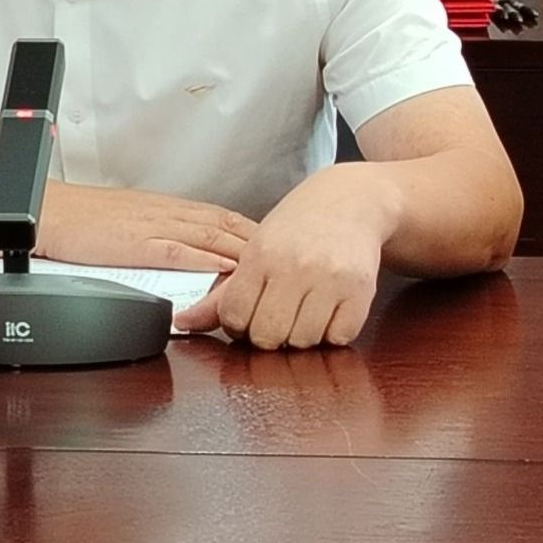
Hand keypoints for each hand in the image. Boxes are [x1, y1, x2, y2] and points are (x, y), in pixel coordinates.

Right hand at [36, 181, 256, 272]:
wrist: (47, 213)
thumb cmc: (80, 220)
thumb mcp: (127, 222)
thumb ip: (157, 234)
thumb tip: (182, 250)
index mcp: (164, 207)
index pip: (219, 216)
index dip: (251, 230)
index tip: (278, 243)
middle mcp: (166, 212)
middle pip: (224, 224)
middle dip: (260, 240)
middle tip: (292, 253)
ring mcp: (154, 227)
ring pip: (210, 235)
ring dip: (242, 251)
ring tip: (272, 266)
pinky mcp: (138, 243)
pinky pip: (179, 251)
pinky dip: (206, 260)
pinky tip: (225, 271)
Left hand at [176, 166, 398, 348]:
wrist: (350, 200)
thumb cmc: (297, 227)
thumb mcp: (256, 248)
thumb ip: (222, 292)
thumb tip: (181, 323)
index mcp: (261, 254)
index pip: (234, 315)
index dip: (237, 323)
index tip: (248, 313)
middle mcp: (294, 266)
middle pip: (267, 336)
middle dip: (267, 334)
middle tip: (276, 314)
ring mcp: (330, 279)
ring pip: (303, 342)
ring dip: (301, 335)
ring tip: (303, 309)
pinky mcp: (361, 290)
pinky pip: (339, 338)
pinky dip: (332, 333)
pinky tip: (328, 310)